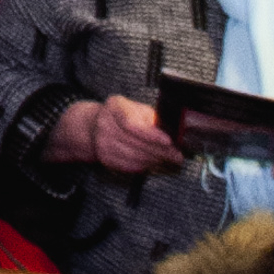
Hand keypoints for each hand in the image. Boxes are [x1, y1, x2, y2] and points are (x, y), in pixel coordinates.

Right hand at [50, 92, 182, 176]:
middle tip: (177, 155)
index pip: (132, 124)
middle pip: (135, 143)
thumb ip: (153, 119)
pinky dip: (146, 165)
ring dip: (155, 160)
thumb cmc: (125, 115)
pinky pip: (130, 166)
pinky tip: (155, 162)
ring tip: (169, 159)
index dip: (151, 135)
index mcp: (114, 107)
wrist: (96, 125)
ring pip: (134, 157)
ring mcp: (102, 143)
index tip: (169, 142)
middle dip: (160, 151)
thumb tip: (176, 133)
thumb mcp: (138, 109)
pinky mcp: (106, 158)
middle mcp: (104, 124)